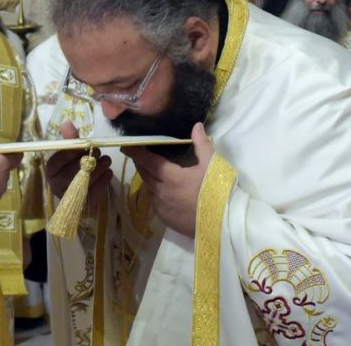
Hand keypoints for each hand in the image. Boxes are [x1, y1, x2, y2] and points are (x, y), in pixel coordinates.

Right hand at [43, 121, 111, 204]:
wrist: (81, 190)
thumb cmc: (74, 165)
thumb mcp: (71, 151)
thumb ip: (70, 138)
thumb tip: (67, 123)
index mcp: (50, 170)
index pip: (57, 161)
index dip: (72, 153)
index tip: (85, 146)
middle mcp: (56, 185)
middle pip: (72, 172)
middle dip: (89, 160)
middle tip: (99, 152)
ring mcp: (70, 197)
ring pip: (85, 182)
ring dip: (99, 169)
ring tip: (107, 160)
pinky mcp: (83, 204)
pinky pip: (95, 192)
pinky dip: (104, 181)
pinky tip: (109, 172)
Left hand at [122, 122, 214, 237]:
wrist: (224, 224)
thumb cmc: (217, 192)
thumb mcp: (212, 165)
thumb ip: (202, 144)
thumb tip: (196, 126)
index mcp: (170, 177)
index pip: (147, 161)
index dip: (136, 152)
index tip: (126, 145)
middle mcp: (161, 192)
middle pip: (145, 174)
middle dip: (140, 163)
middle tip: (137, 154)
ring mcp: (162, 207)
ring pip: (149, 189)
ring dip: (149, 178)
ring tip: (152, 171)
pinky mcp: (165, 219)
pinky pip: (155, 202)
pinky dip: (156, 193)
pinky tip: (163, 190)